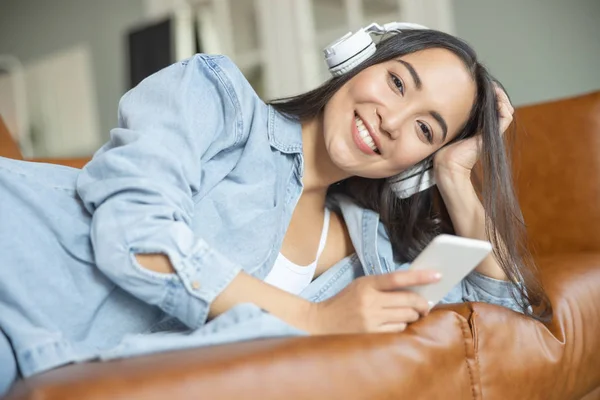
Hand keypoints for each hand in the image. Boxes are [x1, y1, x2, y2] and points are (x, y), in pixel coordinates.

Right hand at [306, 270, 440, 333]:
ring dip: (411, 316)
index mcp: (366, 284)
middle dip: (422, 304)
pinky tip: (394, 325)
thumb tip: (414, 286)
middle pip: (408, 300)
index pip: (398, 277)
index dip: (420, 276)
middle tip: (425, 306)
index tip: (437, 275)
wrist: (320, 322)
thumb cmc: (344, 302)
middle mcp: (369, 301)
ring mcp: (370, 319)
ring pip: (406, 317)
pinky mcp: (371, 335)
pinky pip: (398, 331)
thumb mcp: (360, 286)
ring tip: (406, 316)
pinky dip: (401, 328)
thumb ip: (383, 285)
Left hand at [434, 83, 513, 176]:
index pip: (489, 105)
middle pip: (499, 105)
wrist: (446, 163)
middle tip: (487, 82)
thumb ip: (453, 114)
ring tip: (493, 87)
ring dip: (501, 96)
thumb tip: (447, 96)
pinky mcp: (492, 135)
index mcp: (477, 125)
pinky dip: (503, 105)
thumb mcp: (449, 124)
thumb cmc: (442, 146)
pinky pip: (505, 117)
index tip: (479, 83)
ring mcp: (491, 131)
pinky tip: (496, 98)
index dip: (488, 93)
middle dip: (495, 92)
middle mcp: (486, 128)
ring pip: (505, 109)